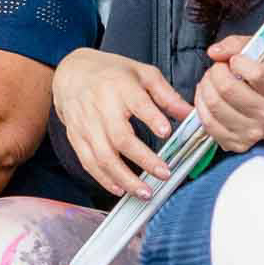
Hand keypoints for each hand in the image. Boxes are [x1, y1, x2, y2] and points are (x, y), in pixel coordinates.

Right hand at [51, 48, 191, 198]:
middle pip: (120, 137)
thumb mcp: (142, 74)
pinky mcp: (76, 137)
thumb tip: (190, 114)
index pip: (137, 103)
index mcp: (120, 86)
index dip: (151, 118)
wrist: (73, 72)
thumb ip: (167, 95)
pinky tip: (120, 190)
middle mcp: (101, 106)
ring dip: (125, 178)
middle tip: (164, 173)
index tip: (166, 132)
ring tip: (145, 192)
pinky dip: (104, 179)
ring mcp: (86, 124)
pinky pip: (88, 162)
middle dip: (144, 159)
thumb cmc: (112, 74)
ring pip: (103, 156)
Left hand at [195, 35, 263, 152]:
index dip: (237, 61)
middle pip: (227, 89)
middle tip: (217, 69)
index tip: (235, 61)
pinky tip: (207, 97)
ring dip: (205, 87)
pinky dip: (201, 105)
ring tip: (210, 81)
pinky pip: (208, 123)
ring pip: (214, 105)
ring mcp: (253, 132)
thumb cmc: (262, 77)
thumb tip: (214, 53)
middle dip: (215, 72)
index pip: (255, 74)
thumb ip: (235, 45)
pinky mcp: (236, 144)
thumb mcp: (257, 53)